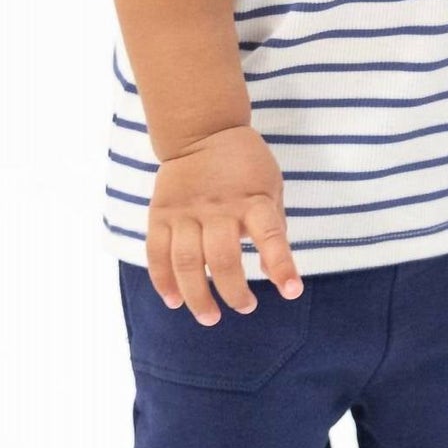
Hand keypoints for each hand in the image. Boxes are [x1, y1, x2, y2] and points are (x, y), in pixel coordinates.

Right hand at [146, 125, 302, 324]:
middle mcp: (218, 207)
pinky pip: (156, 253)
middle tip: (245, 308)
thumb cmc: (244, 165)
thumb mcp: (270, 187)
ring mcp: (185, 211)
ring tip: (209, 317)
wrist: (202, 130)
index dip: (281, 265)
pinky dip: (163, 281)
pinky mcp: (160, 213)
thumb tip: (273, 274)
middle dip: (234, 292)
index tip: (291, 291)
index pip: (270, 235)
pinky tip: (174, 301)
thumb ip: (273, 227)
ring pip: (186, 262)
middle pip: (221, 259)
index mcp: (252, 200)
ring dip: (197, 296)